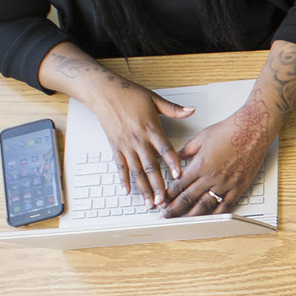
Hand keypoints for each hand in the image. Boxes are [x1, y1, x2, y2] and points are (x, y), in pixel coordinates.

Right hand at [84, 77, 191, 206]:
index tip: (178, 176)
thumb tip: (191, 109)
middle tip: (164, 200)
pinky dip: (123, 180)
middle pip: (150, 166)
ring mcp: (126, 145)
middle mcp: (138, 140)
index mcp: (151, 129)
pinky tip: (127, 192)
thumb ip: (174, 109)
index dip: (172, 163)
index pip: (164, 149)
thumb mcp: (154, 99)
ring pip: (136, 171)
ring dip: (143, 188)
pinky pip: (120, 166)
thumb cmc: (129, 95)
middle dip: (157, 185)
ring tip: (149, 202)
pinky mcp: (115, 147)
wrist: (104, 93)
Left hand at [164, 99, 279, 218]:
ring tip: (183, 222)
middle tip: (166, 216)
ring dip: (192, 215)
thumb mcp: (202, 137)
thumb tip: (178, 157)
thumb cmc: (229, 130)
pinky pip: (226, 205)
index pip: (179, 185)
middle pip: (188, 198)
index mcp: (200, 164)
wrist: (252, 129)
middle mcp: (211, 177)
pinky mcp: (239, 186)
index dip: (168, 195)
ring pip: (205, 205)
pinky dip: (216, 213)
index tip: (163, 201)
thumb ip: (187, 150)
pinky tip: (209, 218)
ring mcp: (226, 183)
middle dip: (174, 209)